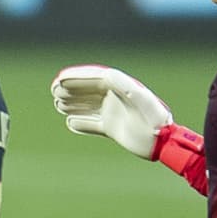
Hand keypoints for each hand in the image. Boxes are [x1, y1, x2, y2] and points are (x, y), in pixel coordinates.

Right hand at [51, 64, 202, 174]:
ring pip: (88, 106)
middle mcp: (115, 98)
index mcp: (121, 87)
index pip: (94, 78)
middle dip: (71, 89)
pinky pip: (93, 124)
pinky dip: (81, 124)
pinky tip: (70, 123)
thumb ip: (124, 85)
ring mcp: (113, 113)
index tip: (60, 79)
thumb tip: (105, 74)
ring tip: (57, 104)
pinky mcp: (113, 129)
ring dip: (73, 104)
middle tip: (54, 91)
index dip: (77, 77)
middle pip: (88, 91)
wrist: (162, 142)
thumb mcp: (140, 98)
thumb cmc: (154, 118)